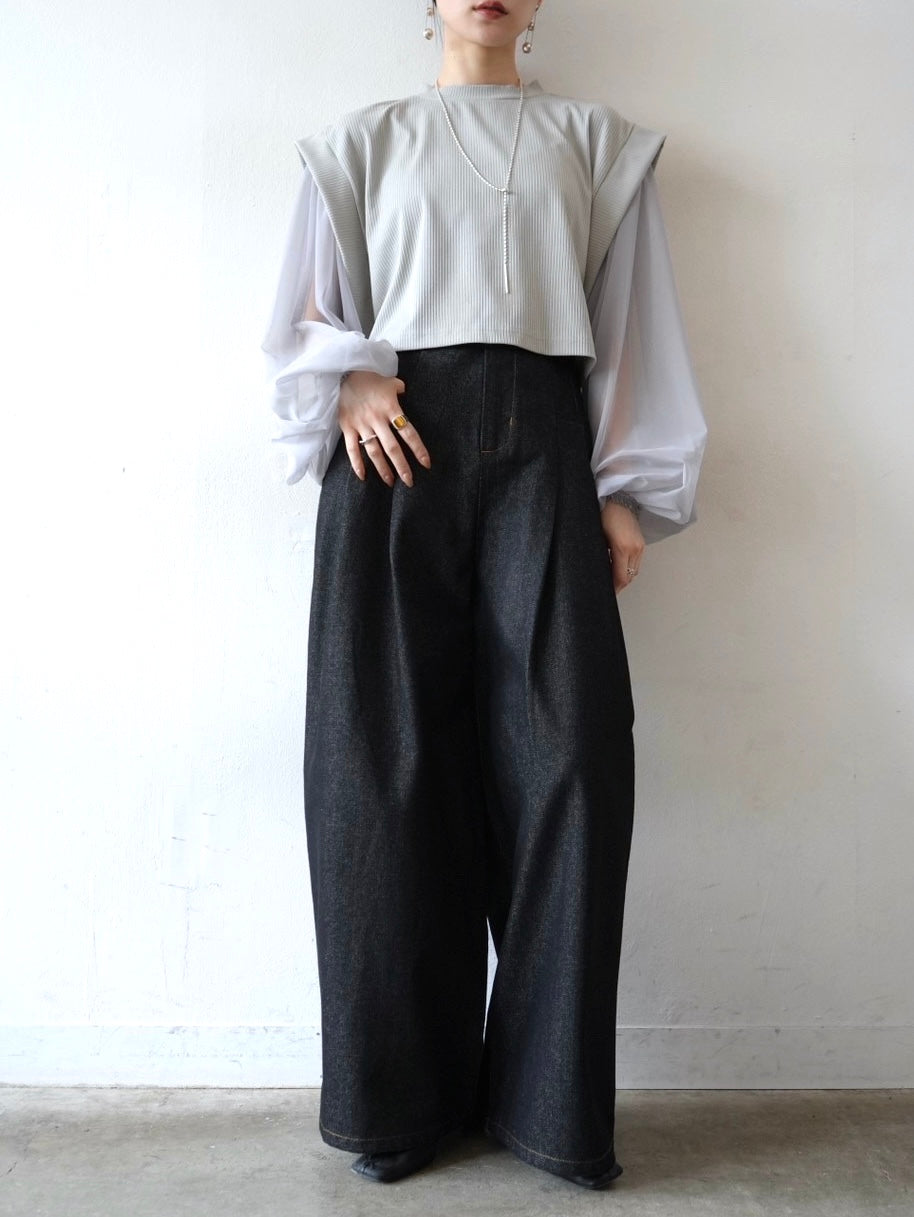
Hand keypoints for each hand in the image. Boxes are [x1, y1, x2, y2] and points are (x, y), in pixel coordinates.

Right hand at [338, 370, 431, 485]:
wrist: (344, 372)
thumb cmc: (370, 378)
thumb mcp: (389, 382)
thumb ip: (400, 390)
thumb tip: (406, 393)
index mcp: (391, 408)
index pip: (408, 433)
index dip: (418, 449)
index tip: (426, 464)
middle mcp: (377, 419)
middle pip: (392, 448)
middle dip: (402, 466)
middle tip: (409, 481)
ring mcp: (361, 424)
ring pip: (374, 452)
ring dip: (382, 469)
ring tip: (390, 482)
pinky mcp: (347, 427)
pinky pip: (352, 449)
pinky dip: (357, 464)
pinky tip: (363, 476)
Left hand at [600, 500, 644, 592]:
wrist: (620, 500)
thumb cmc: (605, 515)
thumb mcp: (599, 537)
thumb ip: (602, 556)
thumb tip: (600, 571)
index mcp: (622, 547)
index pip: (621, 577)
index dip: (614, 588)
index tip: (606, 593)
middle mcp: (634, 549)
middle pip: (629, 577)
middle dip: (619, 586)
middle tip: (608, 590)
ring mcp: (640, 547)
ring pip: (634, 572)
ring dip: (624, 578)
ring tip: (613, 582)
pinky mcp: (642, 544)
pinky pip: (636, 563)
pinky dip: (628, 569)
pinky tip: (619, 570)